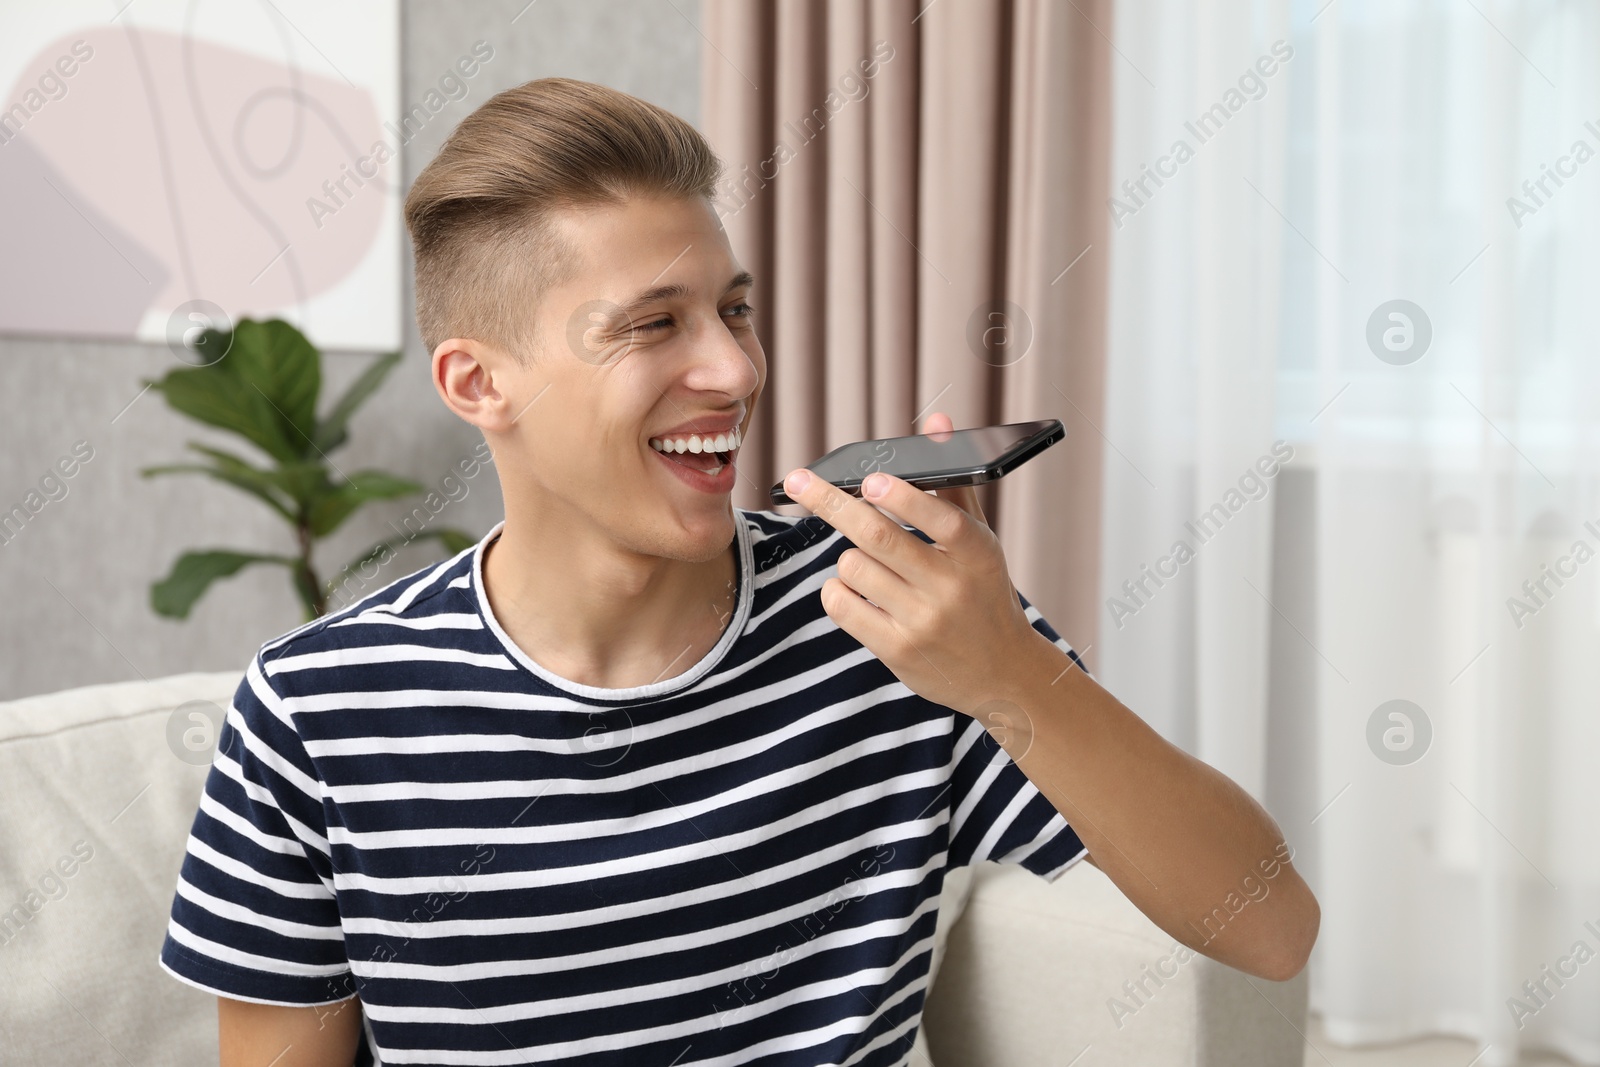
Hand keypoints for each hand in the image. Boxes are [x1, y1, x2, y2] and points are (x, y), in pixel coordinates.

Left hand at [781, 412, 1041, 718]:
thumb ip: (952, 484)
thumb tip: (935, 422)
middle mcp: (951, 588)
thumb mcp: (980, 542)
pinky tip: (853, 588)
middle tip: (800, 481)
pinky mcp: (897, 650)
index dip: (904, 498)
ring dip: (847, 556)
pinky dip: (836, 589)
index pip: (942, 520)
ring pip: (854, 568)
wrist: (1002, 673)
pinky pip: (843, 606)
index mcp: (977, 554)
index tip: (871, 480)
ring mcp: (922, 622)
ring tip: (867, 561)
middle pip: (879, 537)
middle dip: (832, 504)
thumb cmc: (983, 594)